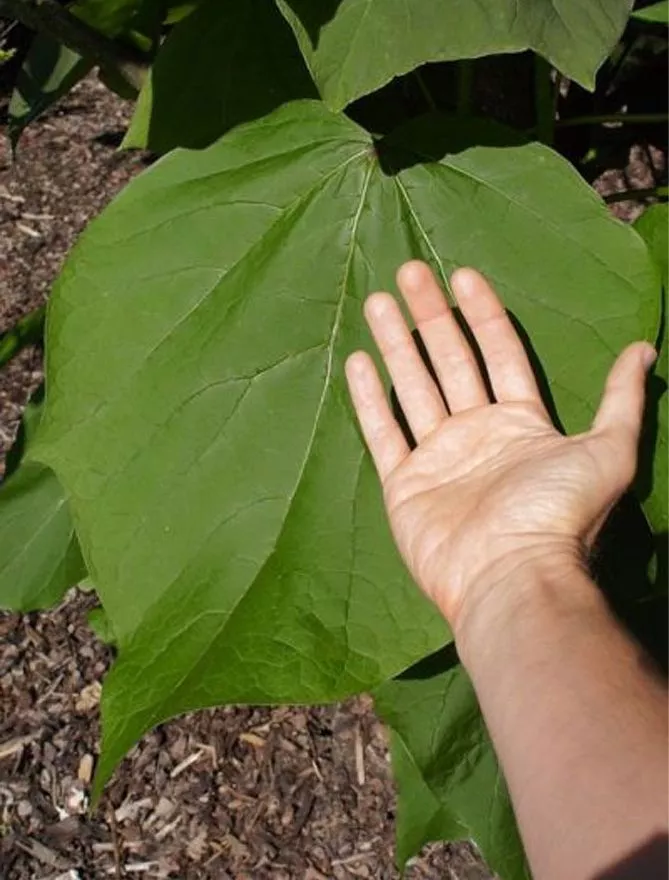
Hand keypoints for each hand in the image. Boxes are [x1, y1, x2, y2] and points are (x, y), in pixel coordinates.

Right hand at [345, 261, 655, 633]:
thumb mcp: (608, 450)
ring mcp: (438, 458)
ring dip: (396, 344)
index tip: (463, 275)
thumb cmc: (559, 513)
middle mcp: (477, 434)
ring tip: (379, 300)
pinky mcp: (404, 484)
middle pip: (450, 362)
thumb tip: (644, 349)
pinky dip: (370, 400)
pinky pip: (383, 433)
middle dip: (431, 316)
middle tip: (411, 270)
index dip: (482, 314)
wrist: (512, 576)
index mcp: (520, 423)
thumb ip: (620, 399)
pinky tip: (358, 362)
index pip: (498, 354)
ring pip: (413, 388)